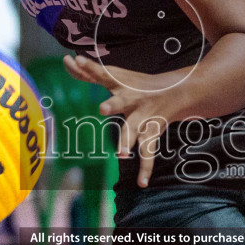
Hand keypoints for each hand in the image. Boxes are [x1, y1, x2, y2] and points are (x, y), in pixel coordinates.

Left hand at [63, 55, 180, 187]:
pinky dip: (146, 169)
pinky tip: (142, 183)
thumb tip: (67, 60)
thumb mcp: (116, 75)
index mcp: (121, 84)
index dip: (90, 67)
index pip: (102, 74)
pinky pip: (149, 153)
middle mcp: (133, 99)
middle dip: (113, 105)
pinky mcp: (152, 133)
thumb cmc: (136, 84)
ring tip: (122, 154)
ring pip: (135, 130)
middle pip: (122, 102)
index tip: (77, 60)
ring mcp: (143, 117)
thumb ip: (89, 72)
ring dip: (129, 141)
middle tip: (102, 108)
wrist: (177, 91)